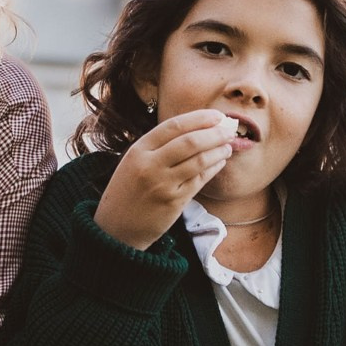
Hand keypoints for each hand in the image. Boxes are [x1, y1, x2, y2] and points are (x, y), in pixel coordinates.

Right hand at [95, 109, 238, 248]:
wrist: (116, 229)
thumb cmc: (128, 192)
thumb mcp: (133, 162)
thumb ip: (158, 146)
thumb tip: (195, 128)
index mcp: (138, 150)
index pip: (174, 126)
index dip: (199, 118)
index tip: (217, 116)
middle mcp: (150, 165)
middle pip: (190, 142)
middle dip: (215, 133)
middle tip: (229, 130)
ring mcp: (163, 185)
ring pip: (199, 161)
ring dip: (218, 151)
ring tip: (228, 146)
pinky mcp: (174, 202)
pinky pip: (200, 180)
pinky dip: (213, 168)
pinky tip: (219, 162)